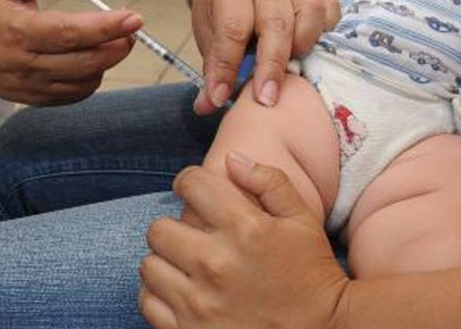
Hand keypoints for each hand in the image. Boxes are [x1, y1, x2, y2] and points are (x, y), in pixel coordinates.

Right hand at [0, 0, 140, 105]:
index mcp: (17, 31)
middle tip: (132, 28)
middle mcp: (25, 63)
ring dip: (107, 62)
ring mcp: (31, 86)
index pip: (69, 32)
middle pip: (84, 61)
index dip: (105, 27)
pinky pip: (74, 95)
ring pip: (83, 81)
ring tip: (116, 41)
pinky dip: (92, 78)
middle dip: (117, 46)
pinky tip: (94, 60)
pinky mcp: (35, 99)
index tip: (132, 18)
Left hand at [140, 153, 350, 328]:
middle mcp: (216, 263)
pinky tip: (182, 289)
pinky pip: (149, 303)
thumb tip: (232, 158)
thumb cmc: (312, 272)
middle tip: (191, 233)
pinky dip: (159, 294)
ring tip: (186, 263)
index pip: (191, 185)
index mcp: (244, 229)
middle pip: (159, 227)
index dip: (189, 180)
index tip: (194, 190)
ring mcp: (199, 302)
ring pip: (149, 265)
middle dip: (173, 224)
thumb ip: (270, 182)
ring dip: (165, 260)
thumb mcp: (303, 220)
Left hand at [189, 0, 339, 113]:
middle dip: (272, 66)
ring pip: (309, 14)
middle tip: (266, 99)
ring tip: (291, 68)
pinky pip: (330, 11)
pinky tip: (313, 51)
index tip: (220, 97)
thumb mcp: (209, 40)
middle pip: (276, 25)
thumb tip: (206, 106)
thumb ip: (212, 71)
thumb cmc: (222, 18)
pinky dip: (325, 33)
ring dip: (302, 47)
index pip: (232, 30)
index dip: (227, 67)